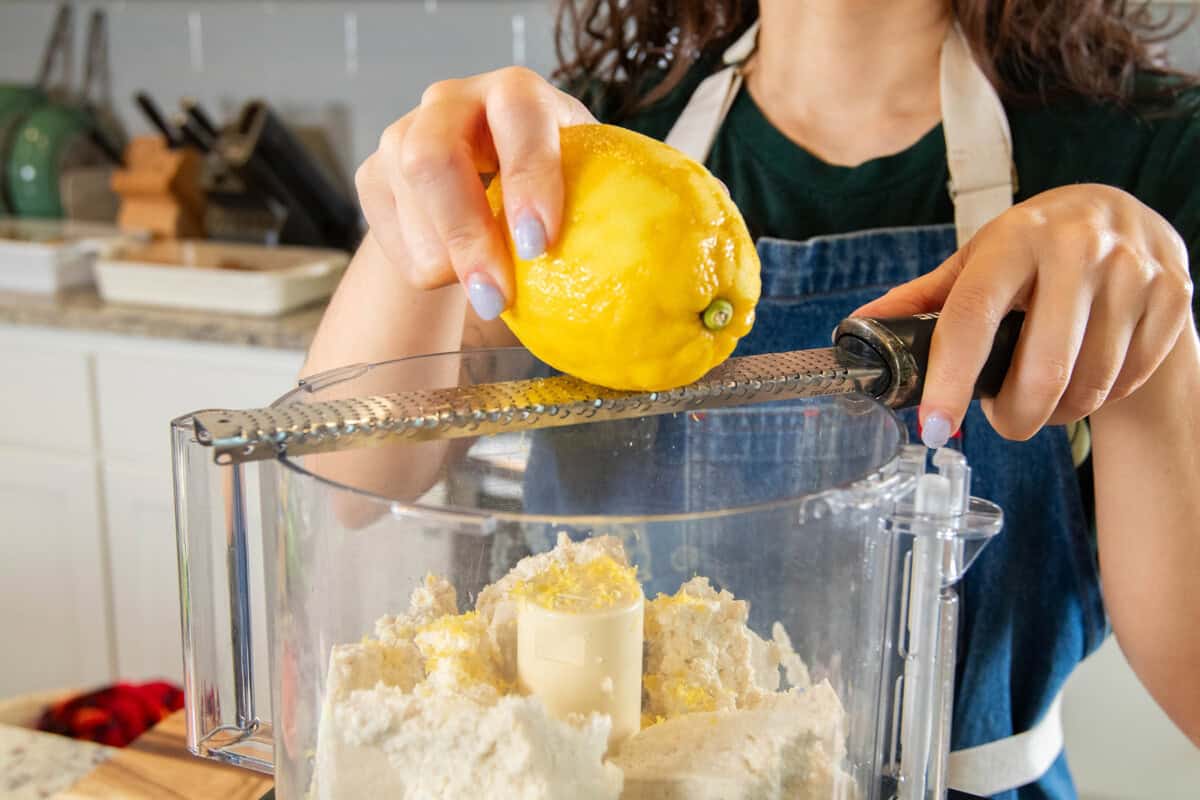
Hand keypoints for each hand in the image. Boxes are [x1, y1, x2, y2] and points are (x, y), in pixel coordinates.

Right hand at [355, 66, 594, 318]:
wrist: (482, 189)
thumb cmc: (550, 190)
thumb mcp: (581, 185)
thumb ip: (607, 209)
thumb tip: (658, 277)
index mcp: (516, 93)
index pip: (518, 115)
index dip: (528, 178)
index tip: (540, 245)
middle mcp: (452, 102)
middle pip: (434, 157)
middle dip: (467, 234)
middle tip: (497, 297)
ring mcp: (403, 134)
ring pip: (409, 202)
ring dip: (448, 261)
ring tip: (488, 294)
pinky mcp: (374, 176)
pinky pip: (391, 236)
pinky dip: (427, 270)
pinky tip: (456, 278)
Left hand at [854, 184, 1193, 446]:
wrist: (1124, 218)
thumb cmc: (1035, 247)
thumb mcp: (979, 260)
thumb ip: (924, 298)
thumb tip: (859, 328)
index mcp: (1014, 240)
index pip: (972, 319)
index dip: (949, 381)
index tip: (933, 427)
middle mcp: (1075, 249)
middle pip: (1040, 370)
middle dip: (1014, 417)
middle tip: (1003, 419)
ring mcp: (1131, 272)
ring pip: (1087, 385)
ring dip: (1057, 412)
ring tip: (1044, 394)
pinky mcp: (1172, 297)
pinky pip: (1128, 381)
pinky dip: (1100, 396)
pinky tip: (1087, 373)